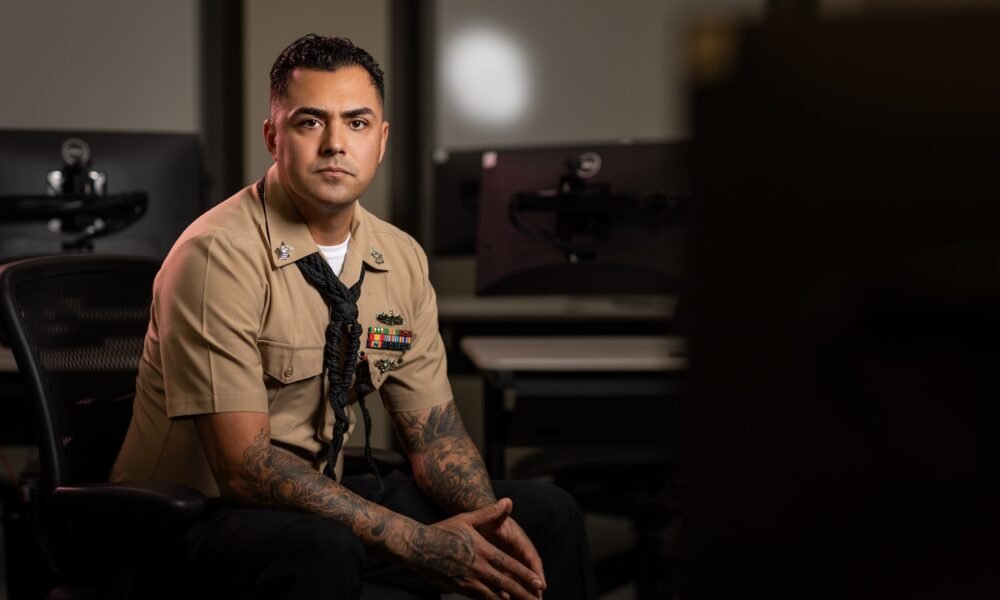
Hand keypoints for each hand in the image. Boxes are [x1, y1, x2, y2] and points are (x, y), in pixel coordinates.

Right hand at [410, 499, 545, 599]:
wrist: (418, 547)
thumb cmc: (443, 531)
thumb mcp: (467, 519)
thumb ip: (489, 513)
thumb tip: (507, 501)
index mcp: (483, 550)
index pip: (510, 565)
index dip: (526, 575)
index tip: (539, 583)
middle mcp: (478, 567)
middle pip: (506, 584)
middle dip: (524, 593)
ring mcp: (468, 579)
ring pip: (494, 594)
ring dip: (510, 599)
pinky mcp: (459, 587)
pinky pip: (480, 597)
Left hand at [476, 498, 545, 593]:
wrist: (480, 524)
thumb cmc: (486, 520)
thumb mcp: (492, 516)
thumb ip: (499, 512)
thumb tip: (507, 502)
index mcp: (520, 541)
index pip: (531, 557)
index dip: (536, 571)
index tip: (542, 584)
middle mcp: (519, 553)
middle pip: (529, 573)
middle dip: (534, 587)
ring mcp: (512, 562)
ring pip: (520, 580)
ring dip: (524, 592)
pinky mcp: (504, 568)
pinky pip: (509, 582)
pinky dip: (511, 593)